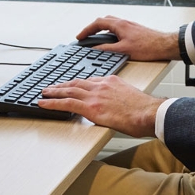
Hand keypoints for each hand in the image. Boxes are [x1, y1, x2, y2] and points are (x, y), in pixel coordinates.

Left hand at [38, 75, 163, 137]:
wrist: (150, 113)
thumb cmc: (146, 110)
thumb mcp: (131, 97)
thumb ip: (119, 98)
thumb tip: (116, 107)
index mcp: (112, 81)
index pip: (89, 80)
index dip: (77, 83)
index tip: (71, 85)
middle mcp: (101, 85)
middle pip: (76, 83)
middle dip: (62, 84)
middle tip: (51, 86)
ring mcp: (95, 95)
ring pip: (68, 91)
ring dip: (54, 92)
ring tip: (44, 93)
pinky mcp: (91, 108)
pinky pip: (67, 103)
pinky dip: (53, 103)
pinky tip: (44, 104)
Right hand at [76, 16, 177, 60]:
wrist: (165, 45)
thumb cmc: (148, 47)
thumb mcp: (123, 50)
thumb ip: (107, 50)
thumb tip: (94, 50)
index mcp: (119, 25)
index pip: (98, 23)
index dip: (86, 30)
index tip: (79, 37)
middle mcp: (124, 22)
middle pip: (103, 21)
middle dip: (92, 28)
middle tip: (85, 37)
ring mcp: (129, 25)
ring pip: (111, 24)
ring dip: (101, 29)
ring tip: (95, 38)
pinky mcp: (134, 30)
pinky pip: (117, 28)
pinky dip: (110, 32)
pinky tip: (111, 40)